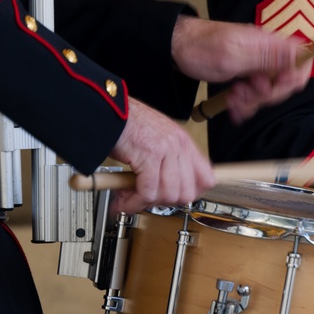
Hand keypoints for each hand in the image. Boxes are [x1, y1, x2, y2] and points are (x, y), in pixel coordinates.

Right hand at [109, 98, 214, 214]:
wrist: (107, 110)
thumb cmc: (127, 123)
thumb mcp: (158, 137)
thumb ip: (169, 159)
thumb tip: (169, 188)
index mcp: (183, 141)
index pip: (206, 178)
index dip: (191, 193)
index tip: (175, 199)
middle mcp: (178, 145)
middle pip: (186, 193)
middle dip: (165, 202)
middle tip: (148, 200)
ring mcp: (166, 150)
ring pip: (168, 195)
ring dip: (147, 203)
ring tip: (132, 198)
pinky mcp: (149, 156)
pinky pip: (147, 192)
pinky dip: (134, 202)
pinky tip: (124, 201)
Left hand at [171, 16, 308, 120]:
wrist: (176, 48)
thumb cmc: (200, 47)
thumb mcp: (233, 55)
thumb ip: (268, 57)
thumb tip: (302, 51)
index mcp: (268, 43)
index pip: (302, 59)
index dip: (293, 78)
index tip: (272, 88)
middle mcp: (267, 52)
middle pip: (287, 80)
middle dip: (267, 94)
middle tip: (245, 93)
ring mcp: (257, 63)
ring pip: (270, 90)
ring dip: (253, 100)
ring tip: (234, 98)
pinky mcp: (246, 73)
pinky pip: (256, 93)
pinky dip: (246, 103)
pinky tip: (233, 105)